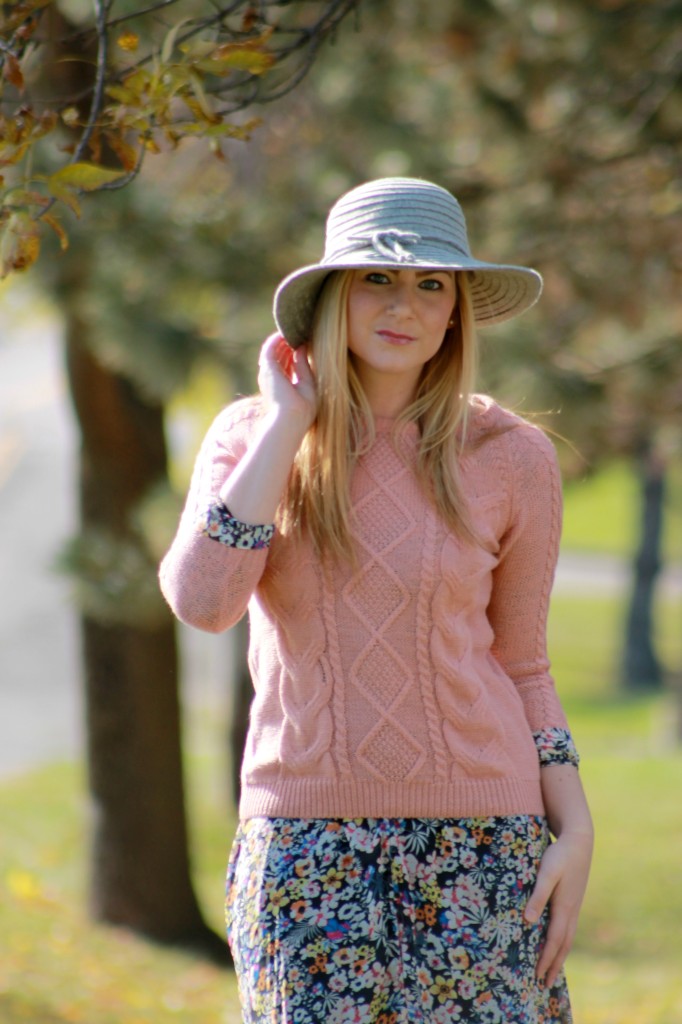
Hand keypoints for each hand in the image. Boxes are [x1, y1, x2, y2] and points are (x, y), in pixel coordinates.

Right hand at [257, 333, 316, 429]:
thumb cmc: (303, 409)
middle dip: (288, 345)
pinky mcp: (268, 368)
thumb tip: (303, 348)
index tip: (303, 344)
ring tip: (294, 330)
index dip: (293, 354)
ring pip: (273, 351)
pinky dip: (276, 339)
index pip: (286, 366)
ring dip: (282, 340)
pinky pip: (270, 347)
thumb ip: (303, 366)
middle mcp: (273, 380)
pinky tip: (286, 332)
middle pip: (279, 357)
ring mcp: (268, 374)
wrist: (293, 418)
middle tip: (299, 334)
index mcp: (282, 386)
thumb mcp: (307, 384)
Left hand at [524, 830, 592, 987]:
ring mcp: (574, 906)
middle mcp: (571, 911)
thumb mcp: (546, 873)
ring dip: (559, 955)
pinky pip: (568, 927)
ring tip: (551, 969)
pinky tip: (556, 941)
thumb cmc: (560, 855)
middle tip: (544, 983)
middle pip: (563, 945)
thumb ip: (537, 896)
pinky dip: (562, 941)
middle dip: (553, 964)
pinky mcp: (573, 899)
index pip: (553, 941)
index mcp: (564, 908)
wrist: (579, 840)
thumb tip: (527, 921)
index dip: (545, 959)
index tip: (537, 976)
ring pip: (567, 937)